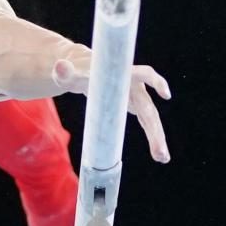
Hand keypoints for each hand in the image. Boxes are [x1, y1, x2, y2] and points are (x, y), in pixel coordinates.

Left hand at [52, 58, 172, 162]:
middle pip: (148, 108)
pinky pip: (147, 123)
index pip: (142, 74)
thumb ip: (64, 72)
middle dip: (155, 130)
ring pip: (151, 119)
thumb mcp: (68, 73)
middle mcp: (135, 86)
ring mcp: (137, 98)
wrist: (85, 71)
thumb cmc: (77, 71)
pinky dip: (153, 137)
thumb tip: (59, 67)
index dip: (155, 82)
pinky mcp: (136, 108)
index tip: (166, 94)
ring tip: (162, 158)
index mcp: (123, 75)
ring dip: (157, 138)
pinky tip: (159, 155)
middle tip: (161, 152)